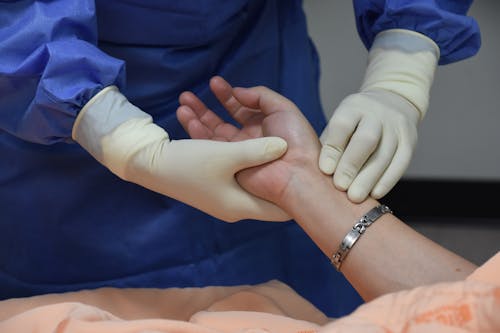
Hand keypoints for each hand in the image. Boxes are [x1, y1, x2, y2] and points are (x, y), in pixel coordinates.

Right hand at [72, 86, 289, 221]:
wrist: (145, 168)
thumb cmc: (191, 166)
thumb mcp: (229, 155)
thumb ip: (260, 148)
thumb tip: (283, 147)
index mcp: (244, 202)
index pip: (279, 205)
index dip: (293, 191)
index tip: (305, 168)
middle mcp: (235, 197)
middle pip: (254, 165)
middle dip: (249, 132)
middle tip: (257, 117)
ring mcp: (220, 185)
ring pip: (228, 149)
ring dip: (217, 122)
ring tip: (198, 97)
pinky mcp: (205, 173)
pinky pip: (214, 150)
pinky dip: (207, 130)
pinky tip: (192, 110)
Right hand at [177, 76, 319, 206]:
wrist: (296, 176)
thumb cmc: (296, 143)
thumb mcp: (282, 109)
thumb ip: (260, 95)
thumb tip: (238, 92)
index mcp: (263, 130)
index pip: (240, 110)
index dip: (227, 96)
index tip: (215, 83)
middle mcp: (249, 145)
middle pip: (223, 123)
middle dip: (207, 107)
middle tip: (191, 93)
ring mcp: (237, 158)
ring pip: (212, 136)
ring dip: (198, 117)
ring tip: (184, 101)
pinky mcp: (228, 170)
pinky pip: (210, 150)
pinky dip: (197, 133)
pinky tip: (187, 116)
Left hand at [319, 29, 437, 202]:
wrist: (393, 101)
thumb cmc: (355, 123)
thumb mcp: (340, 123)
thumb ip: (327, 144)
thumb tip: (305, 173)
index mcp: (353, 107)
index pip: (342, 126)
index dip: (333, 149)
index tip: (324, 170)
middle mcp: (376, 114)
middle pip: (366, 140)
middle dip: (351, 165)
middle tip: (340, 187)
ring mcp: (396, 127)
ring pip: (384, 154)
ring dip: (369, 178)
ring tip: (354, 197)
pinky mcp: (410, 140)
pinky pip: (401, 162)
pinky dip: (387, 180)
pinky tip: (375, 194)